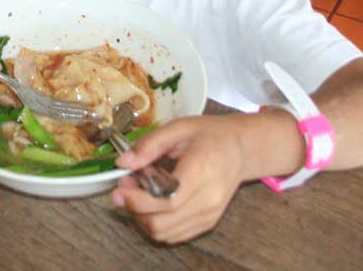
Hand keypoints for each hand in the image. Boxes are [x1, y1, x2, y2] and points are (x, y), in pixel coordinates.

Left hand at [111, 115, 245, 244]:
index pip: (167, 200)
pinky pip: (174, 234)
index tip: (120, 187)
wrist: (242, 149)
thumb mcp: (179, 127)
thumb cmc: (211, 135)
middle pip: (162, 221)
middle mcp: (208, 199)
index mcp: (202, 171)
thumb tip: (123, 162)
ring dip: (142, 218)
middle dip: (134, 208)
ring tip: (137, 194)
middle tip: (124, 187)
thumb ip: (150, 144)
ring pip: (165, 232)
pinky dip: (155, 224)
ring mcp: (209, 214)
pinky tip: (151, 204)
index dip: (138, 200)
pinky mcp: (207, 222)